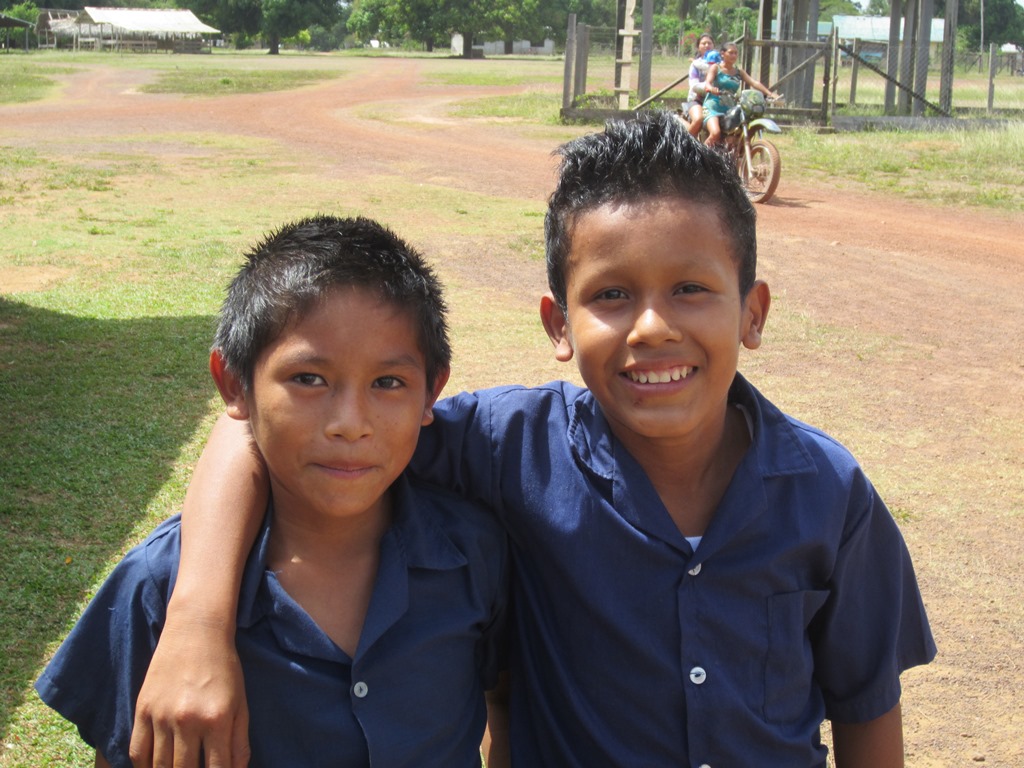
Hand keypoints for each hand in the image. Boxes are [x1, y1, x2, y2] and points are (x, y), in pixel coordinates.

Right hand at [129, 616, 250, 767]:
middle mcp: (187, 721)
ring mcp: (162, 716)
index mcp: (217, 720)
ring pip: (159, 767)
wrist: (196, 631)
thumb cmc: (225, 668)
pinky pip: (137, 752)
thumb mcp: (241, 704)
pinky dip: (144, 767)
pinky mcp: (143, 710)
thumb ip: (239, 743)